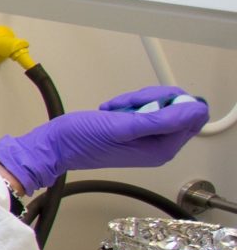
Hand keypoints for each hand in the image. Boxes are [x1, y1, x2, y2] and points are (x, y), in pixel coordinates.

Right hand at [0, 88, 210, 190]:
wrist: (55, 146)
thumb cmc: (81, 140)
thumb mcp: (123, 126)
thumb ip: (162, 120)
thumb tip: (195, 110)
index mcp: (162, 149)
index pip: (192, 115)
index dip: (173, 101)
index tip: (148, 103)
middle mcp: (159, 147)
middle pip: (179, 110)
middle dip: (154, 100)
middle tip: (129, 105)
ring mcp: (148, 141)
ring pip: (161, 107)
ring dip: (139, 101)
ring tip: (117, 110)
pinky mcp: (136, 133)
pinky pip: (146, 110)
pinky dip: (131, 105)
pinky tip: (115, 112)